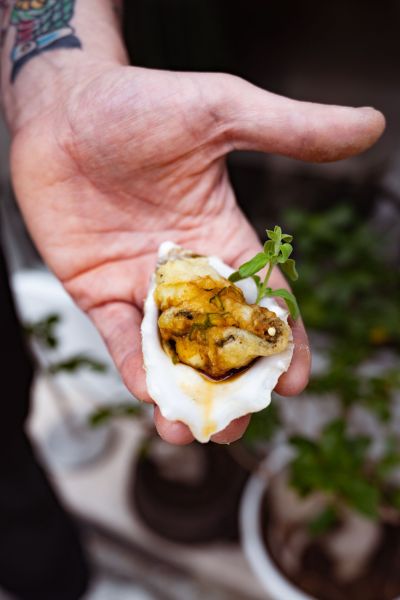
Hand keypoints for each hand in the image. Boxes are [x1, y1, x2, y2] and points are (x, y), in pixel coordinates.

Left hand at [11, 64, 384, 443]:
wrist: (62, 105)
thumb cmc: (141, 102)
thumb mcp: (223, 112)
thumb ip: (291, 130)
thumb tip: (370, 125)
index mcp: (222, 237)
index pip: (263, 300)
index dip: (282, 341)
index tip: (295, 381)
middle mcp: (185, 270)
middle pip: (219, 340)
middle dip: (231, 384)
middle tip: (240, 423)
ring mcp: (140, 285)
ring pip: (169, 351)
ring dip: (182, 393)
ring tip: (194, 431)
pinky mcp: (97, 291)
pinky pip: (120, 340)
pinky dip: (136, 370)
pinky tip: (151, 398)